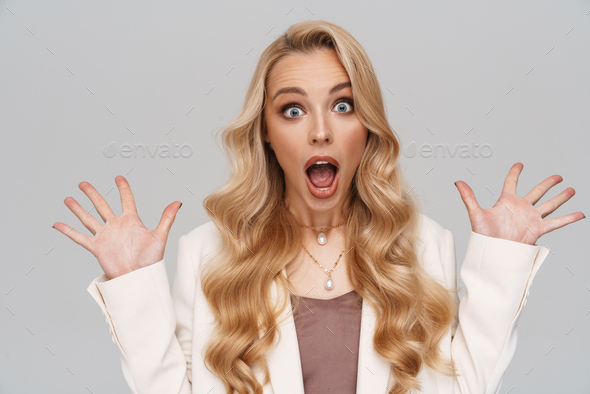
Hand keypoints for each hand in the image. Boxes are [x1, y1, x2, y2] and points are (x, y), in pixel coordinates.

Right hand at [53, 176, 181, 279]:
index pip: (126, 200)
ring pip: (88, 218)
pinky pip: (80, 237)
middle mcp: (116, 226)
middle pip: (101, 205)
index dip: (123, 188)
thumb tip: (178, 202)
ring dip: (78, 209)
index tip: (118, 177)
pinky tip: (58, 224)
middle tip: (83, 184)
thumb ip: (167, 218)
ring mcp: (105, 236)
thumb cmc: (150, 261)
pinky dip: (68, 231)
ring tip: (68, 199)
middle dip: (92, 194)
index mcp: (131, 221)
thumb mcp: (159, 236)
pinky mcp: (97, 248)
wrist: (138, 278)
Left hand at [454, 162, 584, 244]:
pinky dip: (568, 218)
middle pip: (537, 192)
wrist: (494, 253)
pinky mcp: (538, 229)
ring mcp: (531, 218)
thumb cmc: (484, 236)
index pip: (511, 183)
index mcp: (506, 202)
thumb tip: (457, 182)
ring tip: (571, 190)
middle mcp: (521, 208)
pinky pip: (556, 222)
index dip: (515, 173)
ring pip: (549, 205)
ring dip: (560, 198)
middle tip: (558, 177)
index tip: (519, 164)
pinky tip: (579, 213)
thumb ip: (468, 197)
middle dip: (547, 184)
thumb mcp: (476, 213)